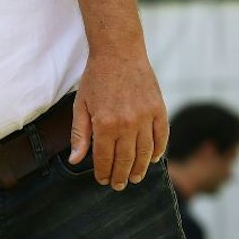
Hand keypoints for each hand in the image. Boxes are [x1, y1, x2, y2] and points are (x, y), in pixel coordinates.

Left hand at [68, 46, 168, 190]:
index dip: (104, 172)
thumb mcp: (80, 106)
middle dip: (122, 175)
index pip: (104, 158)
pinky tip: (153, 159)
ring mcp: (146, 116)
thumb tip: (76, 161)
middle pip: (126, 159)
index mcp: (105, 124)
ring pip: (145, 151)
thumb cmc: (96, 80)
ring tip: (135, 177)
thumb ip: (79, 135)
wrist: (119, 53)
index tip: (103, 180)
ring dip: (140, 168)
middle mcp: (127, 123)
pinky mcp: (159, 109)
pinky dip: (159, 150)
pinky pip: (162, 136)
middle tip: (120, 185)